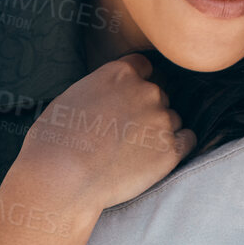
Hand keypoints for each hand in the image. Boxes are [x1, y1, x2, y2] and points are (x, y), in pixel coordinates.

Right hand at [17, 53, 193, 210]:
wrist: (63, 177)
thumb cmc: (56, 140)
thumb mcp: (72, 98)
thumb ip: (100, 90)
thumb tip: (110, 96)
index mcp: (120, 73)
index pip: (144, 67)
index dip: (138, 83)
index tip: (130, 99)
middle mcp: (146, 91)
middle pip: (158, 95)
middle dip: (146, 111)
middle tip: (125, 133)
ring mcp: (162, 120)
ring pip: (172, 119)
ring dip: (159, 131)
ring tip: (133, 151)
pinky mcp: (171, 149)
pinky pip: (188, 140)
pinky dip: (178, 145)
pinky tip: (160, 156)